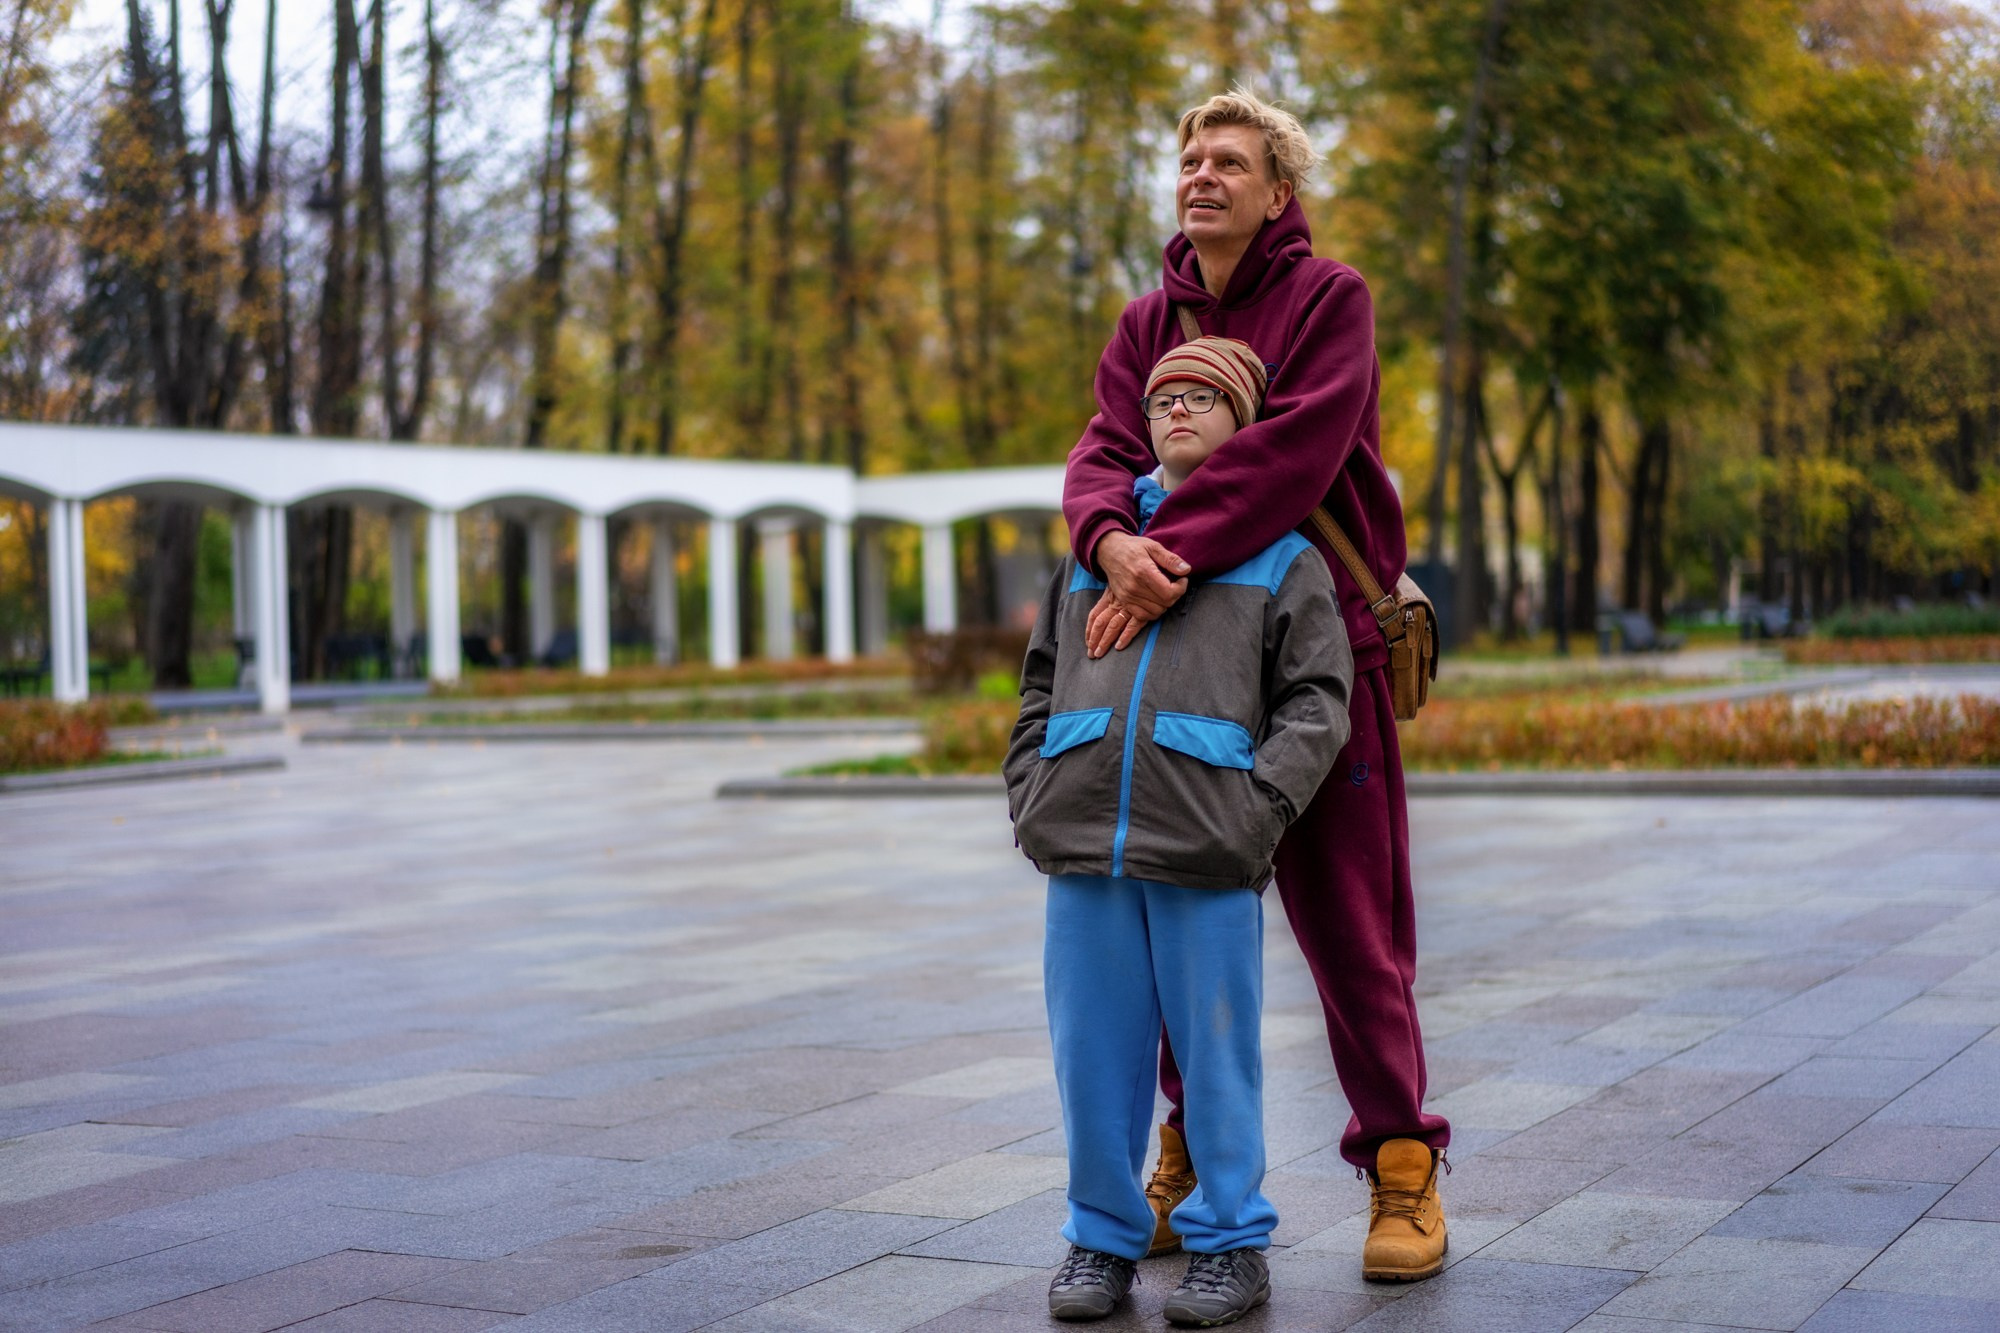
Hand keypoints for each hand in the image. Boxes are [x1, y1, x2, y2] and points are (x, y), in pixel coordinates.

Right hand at [1085, 532, 1189, 657]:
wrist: (1109, 551)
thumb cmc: (1132, 547)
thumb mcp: (1153, 546)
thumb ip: (1170, 559)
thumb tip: (1186, 570)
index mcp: (1144, 571)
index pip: (1169, 592)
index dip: (1181, 588)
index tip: (1182, 579)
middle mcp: (1134, 587)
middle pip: (1165, 603)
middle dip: (1175, 595)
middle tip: (1174, 584)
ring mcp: (1128, 596)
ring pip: (1156, 612)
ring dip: (1165, 604)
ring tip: (1165, 591)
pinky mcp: (1124, 601)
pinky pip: (1142, 616)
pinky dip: (1153, 612)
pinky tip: (1155, 601)